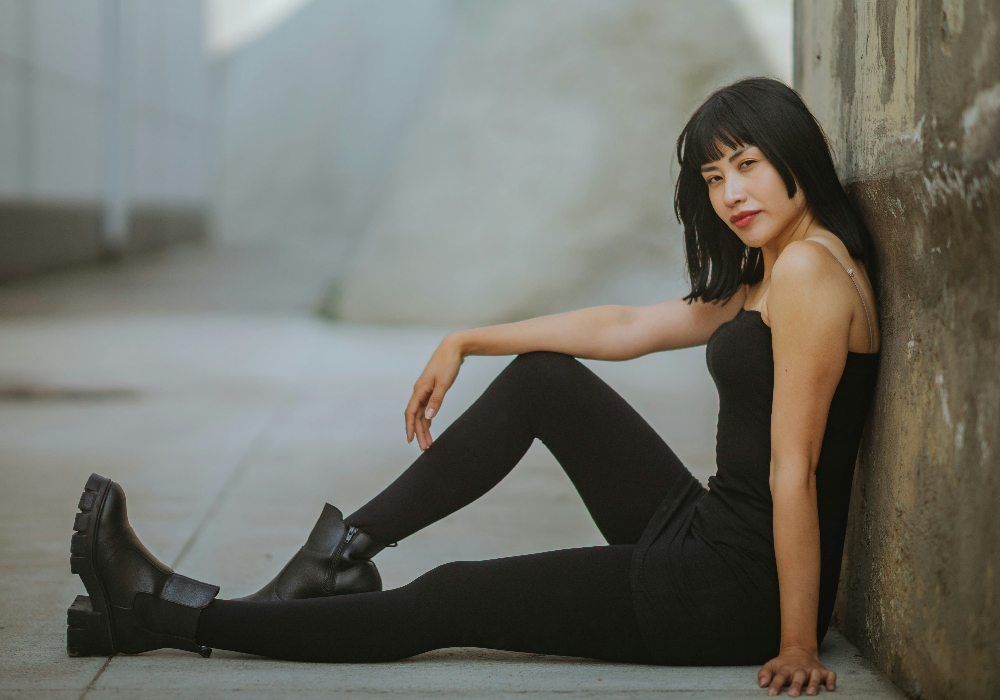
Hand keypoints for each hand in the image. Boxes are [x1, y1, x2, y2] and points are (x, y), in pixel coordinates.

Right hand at [405, 335, 464, 449]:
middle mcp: (419, 391)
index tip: (411, 441)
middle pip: (416, 416)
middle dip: (419, 432)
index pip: (411, 413)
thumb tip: (428, 417)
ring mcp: (425, 390)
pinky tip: (429, 425)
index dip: (410, 428)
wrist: (453, 348)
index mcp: (419, 390)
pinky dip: (427, 418)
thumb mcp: (444, 383)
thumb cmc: (448, 363)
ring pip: (421, 413)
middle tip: (425, 448)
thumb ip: (436, 400)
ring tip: (429, 442)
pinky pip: (426, 407)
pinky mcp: (431, 388)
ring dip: (424, 427)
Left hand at [758, 647, 835, 695]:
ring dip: (813, 684)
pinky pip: (830, 675)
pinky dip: (831, 681)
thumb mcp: (772, 665)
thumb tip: (761, 684)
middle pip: (798, 676)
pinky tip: (831, 689)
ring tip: (810, 694)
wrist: (799, 651)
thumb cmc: (784, 664)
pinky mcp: (823, 671)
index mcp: (786, 669)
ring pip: (814, 676)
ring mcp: (812, 670)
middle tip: (793, 695)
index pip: (780, 676)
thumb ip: (765, 673)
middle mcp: (800, 669)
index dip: (775, 685)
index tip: (771, 693)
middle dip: (796, 685)